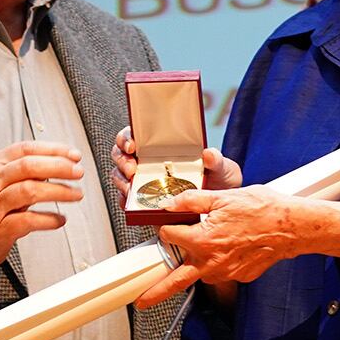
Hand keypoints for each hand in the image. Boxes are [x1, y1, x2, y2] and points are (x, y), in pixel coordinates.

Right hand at [0, 141, 84, 271]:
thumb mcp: (1, 181)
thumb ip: (26, 170)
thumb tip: (61, 162)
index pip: (25, 149)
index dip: (53, 150)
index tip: (74, 155)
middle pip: (28, 167)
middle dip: (58, 167)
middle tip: (78, 172)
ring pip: (29, 191)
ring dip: (58, 191)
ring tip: (76, 194)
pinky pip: (28, 220)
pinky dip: (48, 219)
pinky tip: (60, 219)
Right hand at [108, 127, 241, 196]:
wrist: (218, 206)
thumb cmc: (216, 180)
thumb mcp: (220, 167)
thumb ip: (215, 160)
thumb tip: (209, 154)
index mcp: (160, 145)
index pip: (134, 134)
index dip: (127, 137)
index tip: (133, 145)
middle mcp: (147, 160)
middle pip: (121, 154)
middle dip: (122, 161)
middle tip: (132, 170)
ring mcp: (142, 180)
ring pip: (120, 176)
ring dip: (121, 181)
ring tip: (132, 188)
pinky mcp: (143, 199)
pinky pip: (126, 199)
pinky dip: (125, 201)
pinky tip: (132, 202)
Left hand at [135, 187, 339, 307]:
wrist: (294, 227)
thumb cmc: (262, 208)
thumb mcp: (224, 196)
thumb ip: (191, 200)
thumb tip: (168, 204)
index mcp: (203, 240)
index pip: (169, 236)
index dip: (166, 225)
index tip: (167, 221)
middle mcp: (211, 263)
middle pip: (176, 281)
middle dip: (155, 293)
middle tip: (140, 301)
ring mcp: (226, 273)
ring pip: (199, 273)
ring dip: (191, 268)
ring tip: (184, 267)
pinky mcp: (239, 276)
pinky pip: (221, 270)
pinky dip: (218, 261)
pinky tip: (230, 245)